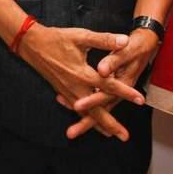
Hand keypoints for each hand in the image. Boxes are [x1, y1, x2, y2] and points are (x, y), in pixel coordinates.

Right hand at [18, 25, 139, 140]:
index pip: (109, 85)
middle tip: (125, 137)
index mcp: (83, 74)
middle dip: (112, 124)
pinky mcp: (62, 91)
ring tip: (111, 134)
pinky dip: (85, 117)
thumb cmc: (57, 39)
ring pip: (85, 113)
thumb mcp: (81, 36)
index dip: (126, 92)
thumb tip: (124, 41)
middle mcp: (76, 87)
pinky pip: (76, 109)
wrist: (31, 44)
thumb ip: (104, 40)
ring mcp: (68, 92)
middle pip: (96, 111)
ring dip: (98, 124)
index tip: (140, 100)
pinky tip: (89, 120)